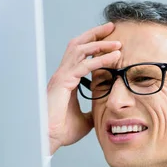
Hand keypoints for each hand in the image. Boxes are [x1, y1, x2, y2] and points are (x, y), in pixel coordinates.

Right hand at [47, 22, 121, 154]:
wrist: (49, 139)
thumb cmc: (61, 130)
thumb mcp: (84, 120)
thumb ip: (92, 111)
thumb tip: (102, 112)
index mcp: (67, 80)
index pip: (80, 55)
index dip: (94, 45)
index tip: (111, 41)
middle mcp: (63, 74)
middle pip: (79, 45)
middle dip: (95, 34)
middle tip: (112, 28)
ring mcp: (61, 76)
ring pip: (81, 50)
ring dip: (100, 44)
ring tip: (117, 43)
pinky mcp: (63, 82)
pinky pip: (84, 65)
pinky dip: (100, 59)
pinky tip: (114, 57)